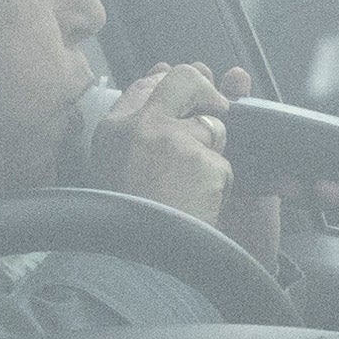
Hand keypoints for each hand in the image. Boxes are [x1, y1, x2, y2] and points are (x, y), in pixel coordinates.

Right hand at [73, 62, 239, 218]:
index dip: (171, 88)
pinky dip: (222, 187)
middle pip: (184, 79)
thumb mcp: (113, 169)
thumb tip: (159, 73)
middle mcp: (139, 125)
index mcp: (112, 130)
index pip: (147, 85)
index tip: (184, 103)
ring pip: (213, 125)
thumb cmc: (130, 224)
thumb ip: (135, 129)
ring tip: (190, 191)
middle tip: (214, 112)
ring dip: (213, 155)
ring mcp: (170, 139)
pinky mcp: (200, 160)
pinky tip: (200, 207)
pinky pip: (225, 164)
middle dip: (205, 91)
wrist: (137, 265)